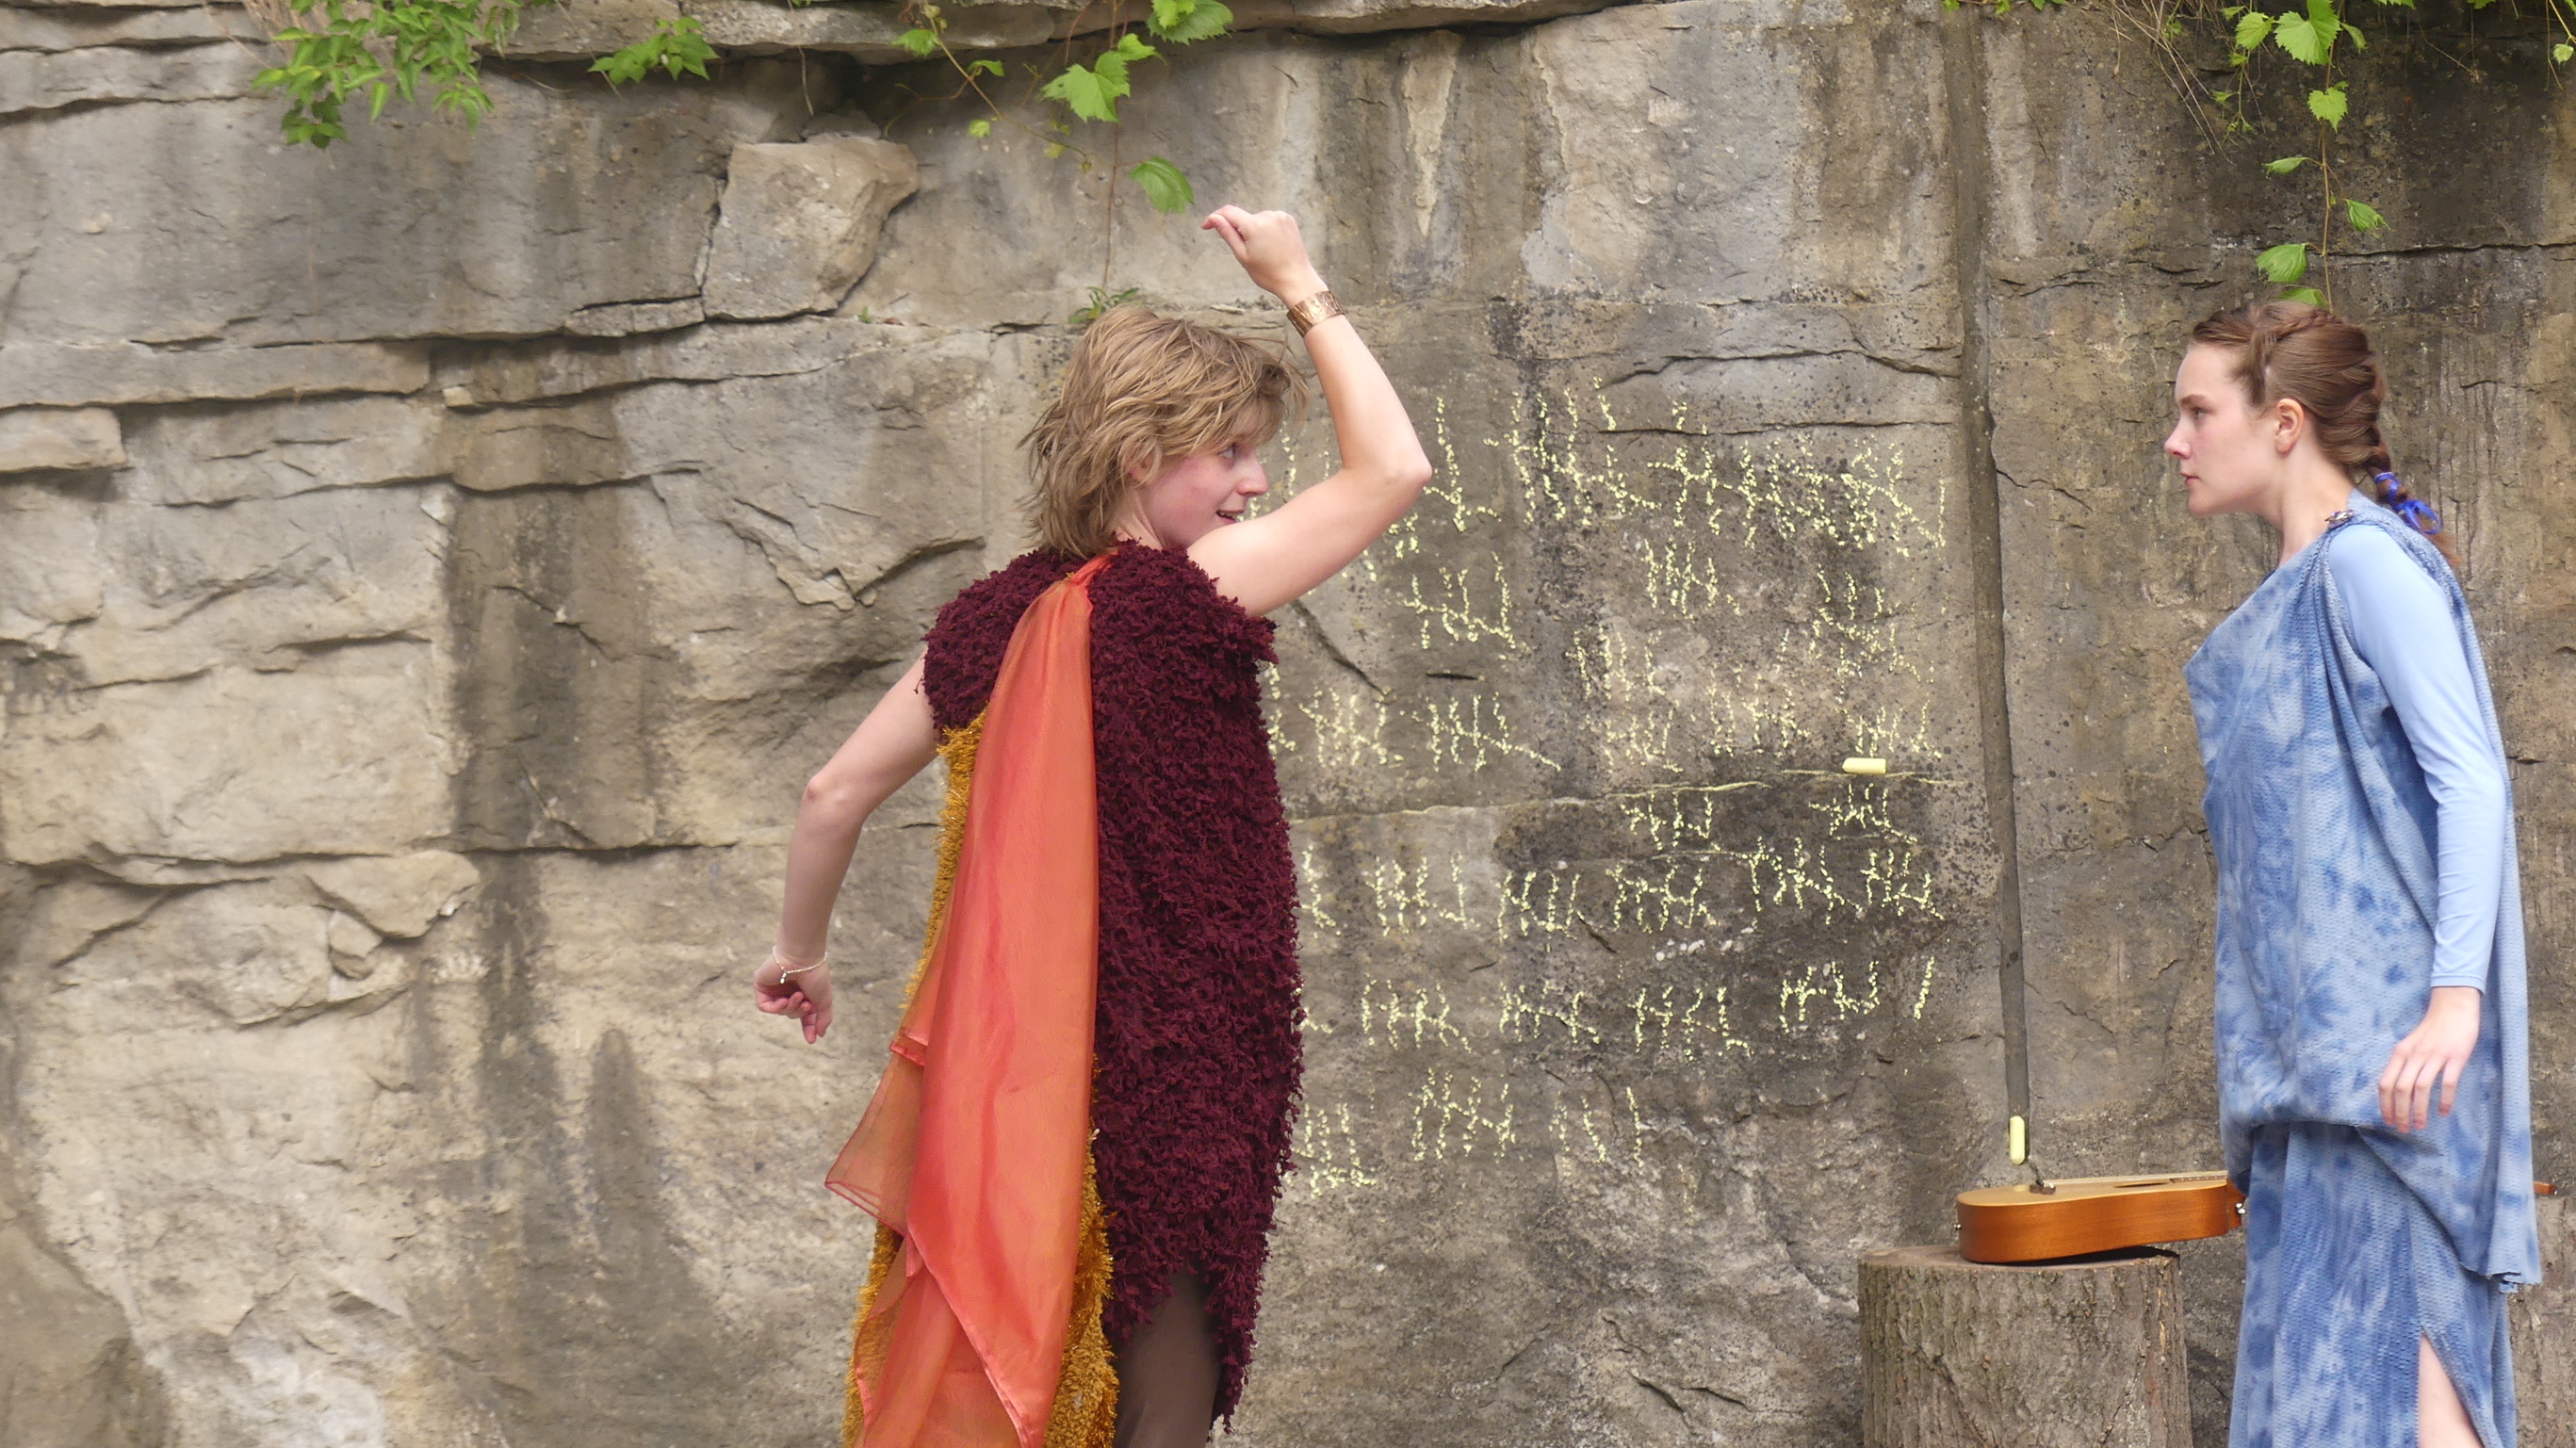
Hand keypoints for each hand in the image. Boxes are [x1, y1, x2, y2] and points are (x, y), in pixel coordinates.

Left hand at [754, 948, 833, 1044]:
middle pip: (791, 1014)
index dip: (808, 1027)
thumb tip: (820, 1034)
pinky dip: (776, 1008)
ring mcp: (774, 988)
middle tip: (806, 1005)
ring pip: (779, 1011)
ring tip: (798, 996)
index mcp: (803, 991)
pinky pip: (765, 1007)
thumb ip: (822, 1018)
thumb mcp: (824, 1001)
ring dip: (790, 1008)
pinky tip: (784, 1000)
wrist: (802, 958)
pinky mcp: (761, 986)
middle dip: (800, 1013)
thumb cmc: (815, 975)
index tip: (812, 1040)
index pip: (803, 1015)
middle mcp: (788, 990)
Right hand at [1201, 205, 1325, 304]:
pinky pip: (1270, 220)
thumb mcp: (1242, 256)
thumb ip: (1227, 233)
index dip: (1215, 217)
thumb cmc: (1268, 273)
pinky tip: (1273, 245)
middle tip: (1249, 253)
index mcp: (1255, 225)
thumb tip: (1213, 218)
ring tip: (1264, 251)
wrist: (1297, 279)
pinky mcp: (1289, 219)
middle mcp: (1268, 215)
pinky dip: (1266, 229)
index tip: (1206, 226)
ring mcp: (1280, 216)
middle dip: (1240, 231)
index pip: (1228, 212)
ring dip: (1254, 230)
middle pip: (1244, 218)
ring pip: (1257, 220)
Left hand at [2378, 985, 2481, 1131]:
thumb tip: (2395, 1091)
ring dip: (2419, 1110)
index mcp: (2400, 1053)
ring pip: (2421, 1088)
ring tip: (2420, 1126)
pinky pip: (2448, 1083)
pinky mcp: (2456, 1057)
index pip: (2386, 1083)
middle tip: (2403, 1129)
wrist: (2453, 1007)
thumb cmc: (2431, 1030)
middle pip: (2401, 1089)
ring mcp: (2435, 1056)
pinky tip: (2443, 1112)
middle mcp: (2414, 1055)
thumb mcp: (2410, 1045)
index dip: (2385, 1104)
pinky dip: (2444, 1100)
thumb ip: (2403, 1064)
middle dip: (2400, 1112)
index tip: (2387, 1121)